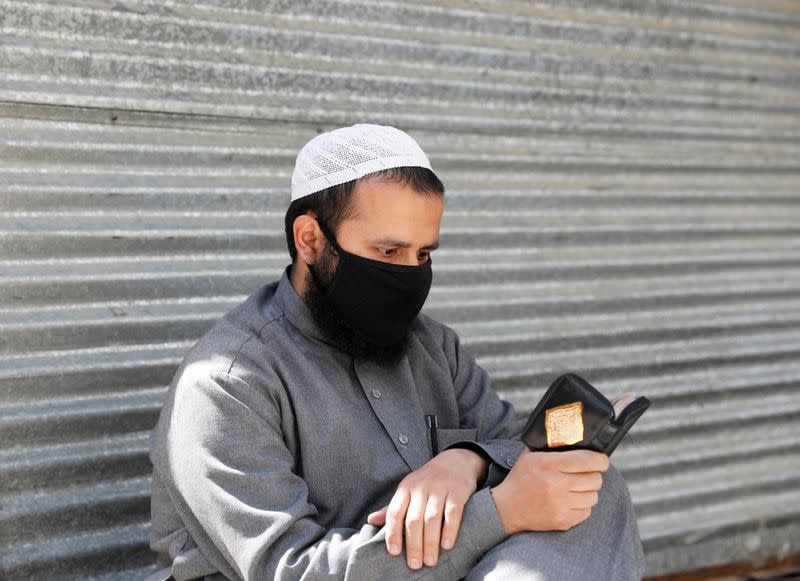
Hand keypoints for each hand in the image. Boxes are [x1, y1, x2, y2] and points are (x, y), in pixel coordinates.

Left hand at [366, 448, 487, 569]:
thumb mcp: (408, 490)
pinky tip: (446, 545)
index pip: (395, 512)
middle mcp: (421, 487)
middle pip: (413, 520)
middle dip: (413, 544)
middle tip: (415, 564)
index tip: (394, 553)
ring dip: (430, 542)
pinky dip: (449, 530)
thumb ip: (392, 508)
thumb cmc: (427, 481)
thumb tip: (370, 521)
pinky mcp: (458, 491)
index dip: (392, 533)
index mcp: (405, 488)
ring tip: (430, 561)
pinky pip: (452, 513)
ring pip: (432, 518)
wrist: (456, 461)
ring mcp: (440, 489)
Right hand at [490, 449, 608, 534]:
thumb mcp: (530, 455)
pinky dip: (582, 506)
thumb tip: (573, 438)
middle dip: (594, 475)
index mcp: (549, 464)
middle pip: (595, 479)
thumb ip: (551, 447)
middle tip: (587, 473)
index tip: (602, 461)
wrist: (505, 508)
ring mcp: (560, 504)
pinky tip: (571, 501)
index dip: (601, 460)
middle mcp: (556, 484)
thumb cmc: (520, 478)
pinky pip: (586, 512)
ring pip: (593, 496)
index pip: (587, 460)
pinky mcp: (562, 521)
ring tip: (578, 488)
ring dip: (588, 491)